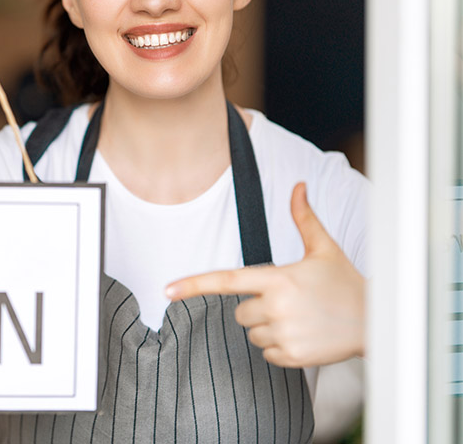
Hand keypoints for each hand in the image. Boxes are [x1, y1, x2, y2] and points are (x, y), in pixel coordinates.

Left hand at [165, 183, 364, 367]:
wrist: (376, 322)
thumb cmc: (345, 283)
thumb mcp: (324, 249)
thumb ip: (304, 217)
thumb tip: (298, 186)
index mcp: (278, 279)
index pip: (226, 281)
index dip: (194, 284)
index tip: (166, 290)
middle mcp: (277, 307)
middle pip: (239, 312)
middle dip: (256, 307)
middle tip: (287, 302)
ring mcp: (284, 334)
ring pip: (251, 333)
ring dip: (267, 327)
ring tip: (299, 318)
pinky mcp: (292, 357)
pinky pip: (266, 353)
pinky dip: (280, 346)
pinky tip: (303, 335)